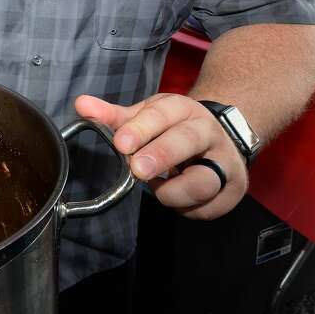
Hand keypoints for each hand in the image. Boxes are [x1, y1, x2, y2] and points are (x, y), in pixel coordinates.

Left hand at [75, 93, 246, 219]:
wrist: (222, 137)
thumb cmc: (174, 128)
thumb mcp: (146, 117)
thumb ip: (114, 117)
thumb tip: (81, 105)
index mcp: (182, 110)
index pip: (161, 115)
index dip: (141, 128)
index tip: (121, 143)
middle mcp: (207, 132)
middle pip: (185, 141)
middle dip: (161, 155)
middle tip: (138, 169)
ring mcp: (224, 161)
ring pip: (203, 180)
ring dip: (174, 191)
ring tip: (159, 188)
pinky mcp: (233, 189)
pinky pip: (208, 207)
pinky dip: (188, 208)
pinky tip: (179, 197)